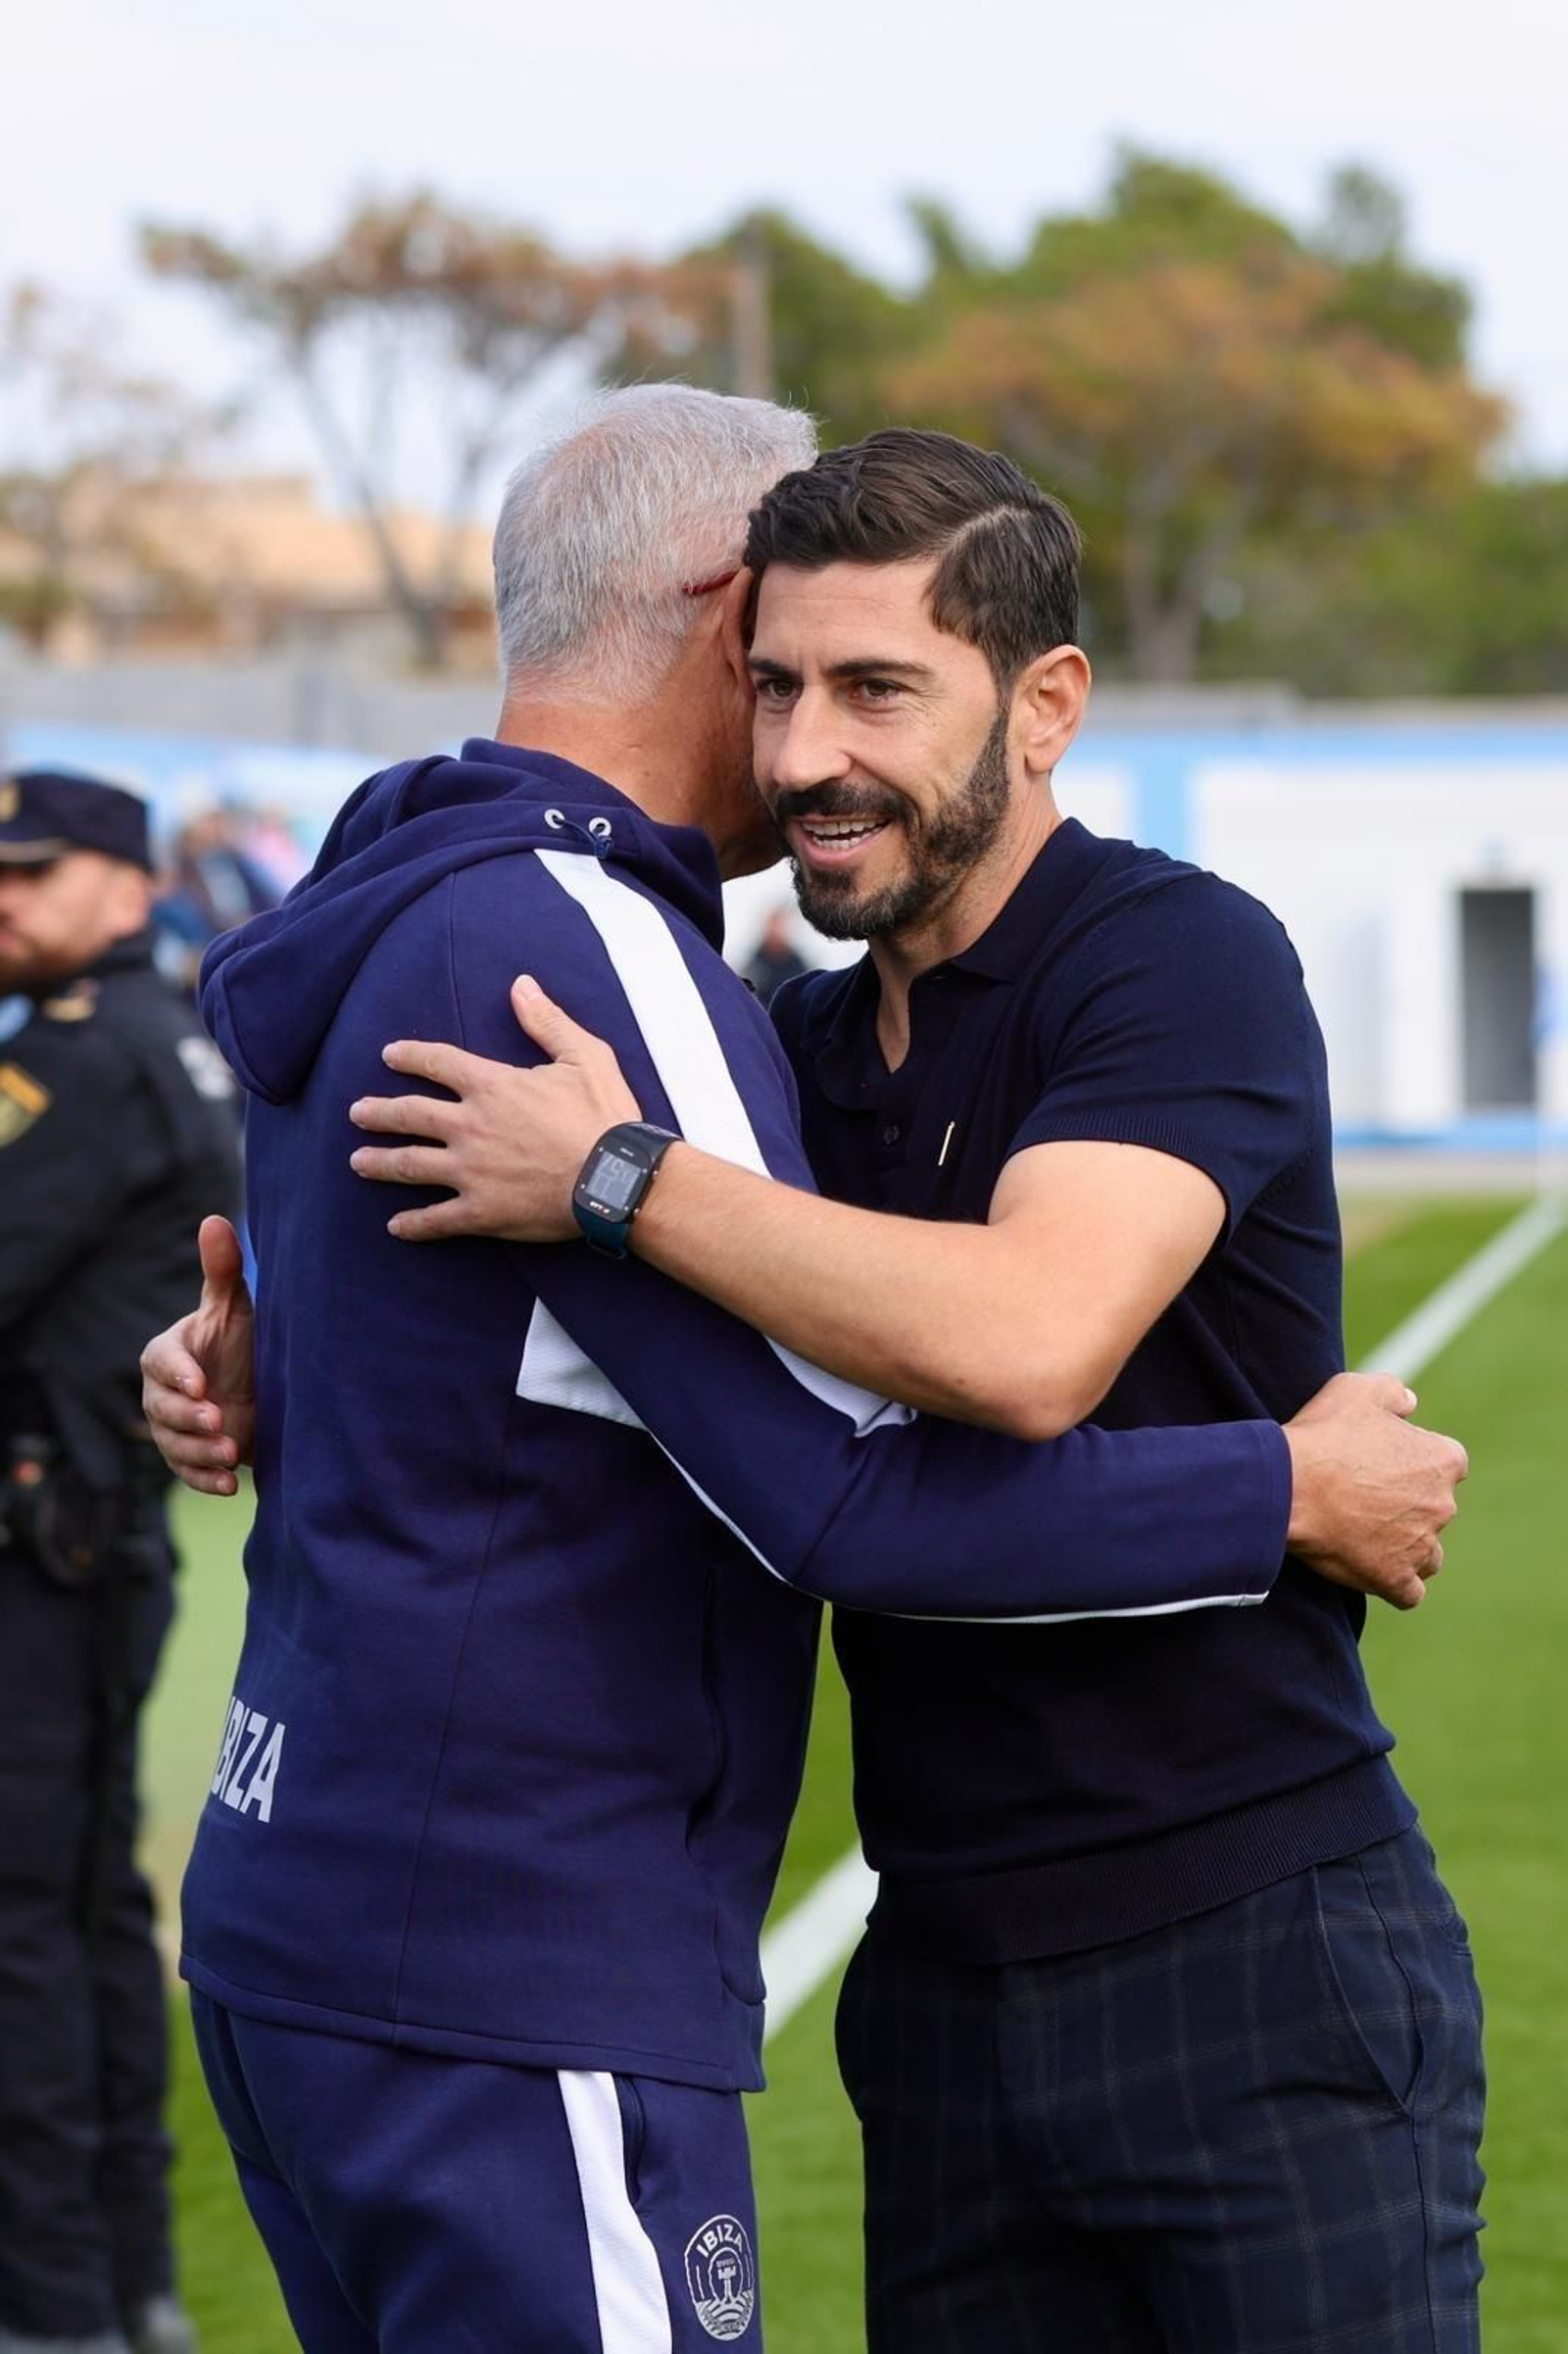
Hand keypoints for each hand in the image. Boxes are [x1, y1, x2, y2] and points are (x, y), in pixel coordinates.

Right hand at [139, 1215, 256, 1496]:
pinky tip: (232, 1483)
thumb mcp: (235, 1308)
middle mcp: (162, 1394)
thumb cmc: (242, 1342)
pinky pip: (189, 1473)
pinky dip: (208, 1480)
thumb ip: (222, 1271)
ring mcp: (174, 1429)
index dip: (178, 1375)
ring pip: (173, 1445)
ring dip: (200, 1451)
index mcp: (167, 1354)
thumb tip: (213, 1220)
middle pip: (161, 1409)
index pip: (161, 1363)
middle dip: (188, 1418)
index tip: (201, 1383)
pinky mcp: (191, 1457)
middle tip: (220, 1420)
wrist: (263, 1388)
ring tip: (230, 1451)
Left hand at [348, 975, 639, 1242]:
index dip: (410, 1056)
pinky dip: (414, 1224)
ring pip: (410, 1165)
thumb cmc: (605, 1117)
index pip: (438, 1063)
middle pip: (410, 1115)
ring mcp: (470, 1172)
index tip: (388, 1055)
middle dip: (379, 1112)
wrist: (616, 1179)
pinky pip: (437, 1220)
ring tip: (358, 1162)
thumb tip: (521, 985)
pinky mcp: (481, 1212)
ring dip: (380, 1163)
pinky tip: (395, 1226)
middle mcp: (470, 1126)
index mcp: (492, 1086)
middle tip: (356, 1113)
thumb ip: (547, 1021)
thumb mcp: (584, 1056)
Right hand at [1283, 1370, 1468, 1609]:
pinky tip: (1370, 1569)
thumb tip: (1410, 1403)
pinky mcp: (1395, 1579)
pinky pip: (1408, 1593)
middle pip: (1434, 1509)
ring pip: (1428, 1554)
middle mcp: (1442, 1505)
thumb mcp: (1357, 1390)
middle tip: (1362, 1498)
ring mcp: (1421, 1546)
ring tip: (1366, 1537)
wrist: (1288, 1486)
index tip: (1380, 1464)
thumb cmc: (1323, 1435)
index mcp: (1442, 1460)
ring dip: (1407, 1548)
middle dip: (1408, 1506)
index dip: (1413, 1462)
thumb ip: (1392, 1392)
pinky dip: (1394, 1584)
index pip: (1446, 1463)